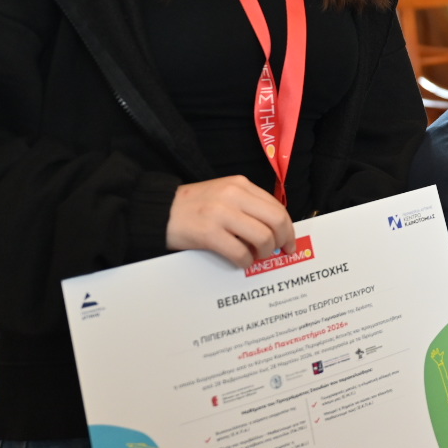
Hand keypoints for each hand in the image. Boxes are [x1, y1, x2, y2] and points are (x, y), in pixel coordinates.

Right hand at [166, 174, 295, 268]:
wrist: (159, 210)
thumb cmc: (193, 205)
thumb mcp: (224, 194)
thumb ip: (248, 204)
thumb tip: (274, 228)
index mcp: (240, 185)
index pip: (277, 206)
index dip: (288, 227)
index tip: (288, 240)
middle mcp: (234, 196)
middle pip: (276, 220)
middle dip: (284, 240)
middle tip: (280, 251)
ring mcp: (221, 214)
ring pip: (263, 237)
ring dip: (264, 252)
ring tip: (257, 256)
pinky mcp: (209, 233)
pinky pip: (240, 252)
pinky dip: (245, 262)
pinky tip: (241, 262)